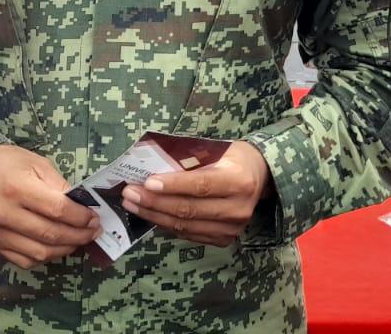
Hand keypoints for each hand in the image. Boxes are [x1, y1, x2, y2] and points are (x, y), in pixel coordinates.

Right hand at [0, 144, 99, 268]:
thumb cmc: (7, 162)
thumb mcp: (36, 163)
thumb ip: (59, 185)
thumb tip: (82, 205)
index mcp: (17, 188)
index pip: (57, 210)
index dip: (80, 217)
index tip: (94, 218)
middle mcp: (4, 214)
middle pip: (50, 234)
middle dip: (78, 236)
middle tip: (93, 232)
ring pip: (39, 253)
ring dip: (64, 249)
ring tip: (78, 240)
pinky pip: (24, 260)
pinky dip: (44, 257)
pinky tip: (56, 247)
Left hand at [120, 141, 270, 246]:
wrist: (260, 177)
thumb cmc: (233, 157)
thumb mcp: (218, 150)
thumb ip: (191, 161)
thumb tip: (152, 166)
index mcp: (238, 181)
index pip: (200, 186)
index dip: (173, 186)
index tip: (147, 182)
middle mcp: (237, 209)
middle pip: (188, 209)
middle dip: (154, 202)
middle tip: (130, 193)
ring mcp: (231, 229)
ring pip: (185, 225)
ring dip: (154, 215)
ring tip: (133, 205)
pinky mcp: (223, 239)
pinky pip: (189, 234)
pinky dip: (166, 224)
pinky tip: (150, 215)